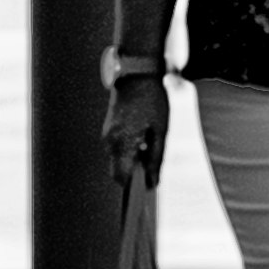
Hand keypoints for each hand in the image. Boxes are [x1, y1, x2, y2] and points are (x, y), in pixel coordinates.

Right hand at [100, 63, 170, 179]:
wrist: (136, 74)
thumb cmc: (153, 101)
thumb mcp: (162, 131)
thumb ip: (156, 158)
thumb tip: (153, 183)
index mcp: (123, 143)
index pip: (122, 178)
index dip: (133, 188)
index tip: (146, 194)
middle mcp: (110, 142)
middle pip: (118, 172)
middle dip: (133, 175)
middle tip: (153, 169)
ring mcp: (106, 135)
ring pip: (117, 161)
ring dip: (132, 162)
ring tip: (150, 147)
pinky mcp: (108, 129)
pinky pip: (116, 149)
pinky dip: (128, 151)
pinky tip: (143, 139)